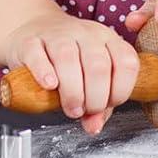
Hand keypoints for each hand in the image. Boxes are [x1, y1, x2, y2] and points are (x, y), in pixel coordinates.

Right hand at [6, 9, 138, 134]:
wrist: (32, 31)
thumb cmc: (65, 59)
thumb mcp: (89, 77)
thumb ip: (98, 104)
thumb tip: (94, 127)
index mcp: (108, 41)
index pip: (127, 62)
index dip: (120, 90)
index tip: (107, 106)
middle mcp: (87, 34)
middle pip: (98, 65)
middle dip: (95, 97)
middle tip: (84, 112)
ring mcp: (58, 34)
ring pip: (68, 57)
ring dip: (72, 91)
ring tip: (71, 108)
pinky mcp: (30, 41)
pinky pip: (38, 54)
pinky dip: (44, 72)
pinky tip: (49, 85)